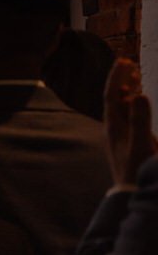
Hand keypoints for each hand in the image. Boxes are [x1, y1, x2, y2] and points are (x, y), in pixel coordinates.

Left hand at [105, 58, 155, 186]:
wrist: (131, 193)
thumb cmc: (137, 170)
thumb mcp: (142, 144)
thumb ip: (140, 120)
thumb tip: (138, 95)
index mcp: (114, 126)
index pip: (111, 95)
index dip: (116, 77)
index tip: (124, 61)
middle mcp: (114, 128)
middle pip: (113, 98)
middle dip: (120, 79)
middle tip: (128, 62)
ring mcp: (120, 135)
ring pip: (120, 106)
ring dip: (125, 90)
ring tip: (133, 76)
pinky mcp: (127, 141)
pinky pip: (127, 116)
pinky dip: (132, 104)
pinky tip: (137, 102)